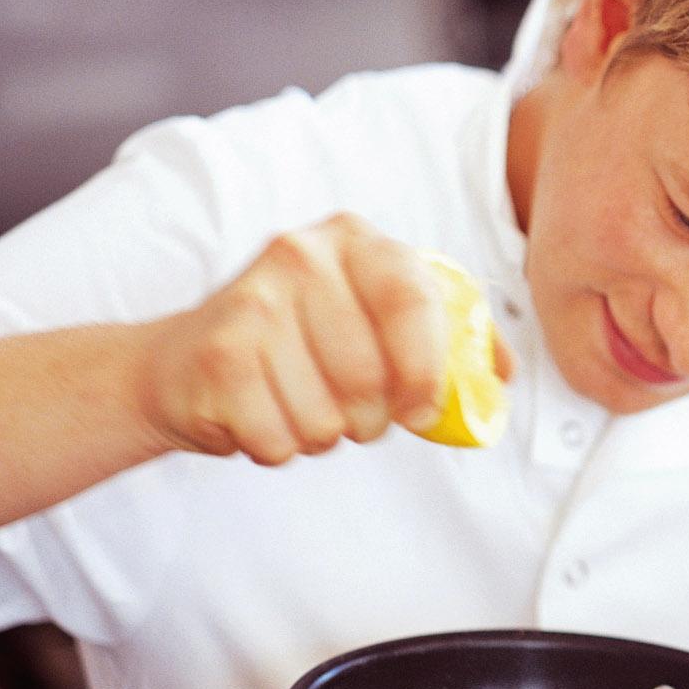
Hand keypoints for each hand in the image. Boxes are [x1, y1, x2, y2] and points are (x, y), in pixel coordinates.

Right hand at [136, 215, 513, 466]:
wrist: (185, 361)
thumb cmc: (305, 344)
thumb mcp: (378, 321)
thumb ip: (451, 340)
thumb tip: (503, 374)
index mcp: (358, 241)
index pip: (413, 299)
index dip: (427, 368)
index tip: (423, 410)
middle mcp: (301, 255)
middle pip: (370, 374)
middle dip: (371, 419)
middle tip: (355, 414)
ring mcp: (252, 300)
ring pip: (325, 418)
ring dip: (322, 436)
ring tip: (300, 405)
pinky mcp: (216, 354)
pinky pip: (277, 439)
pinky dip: (278, 447)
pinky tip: (260, 414)